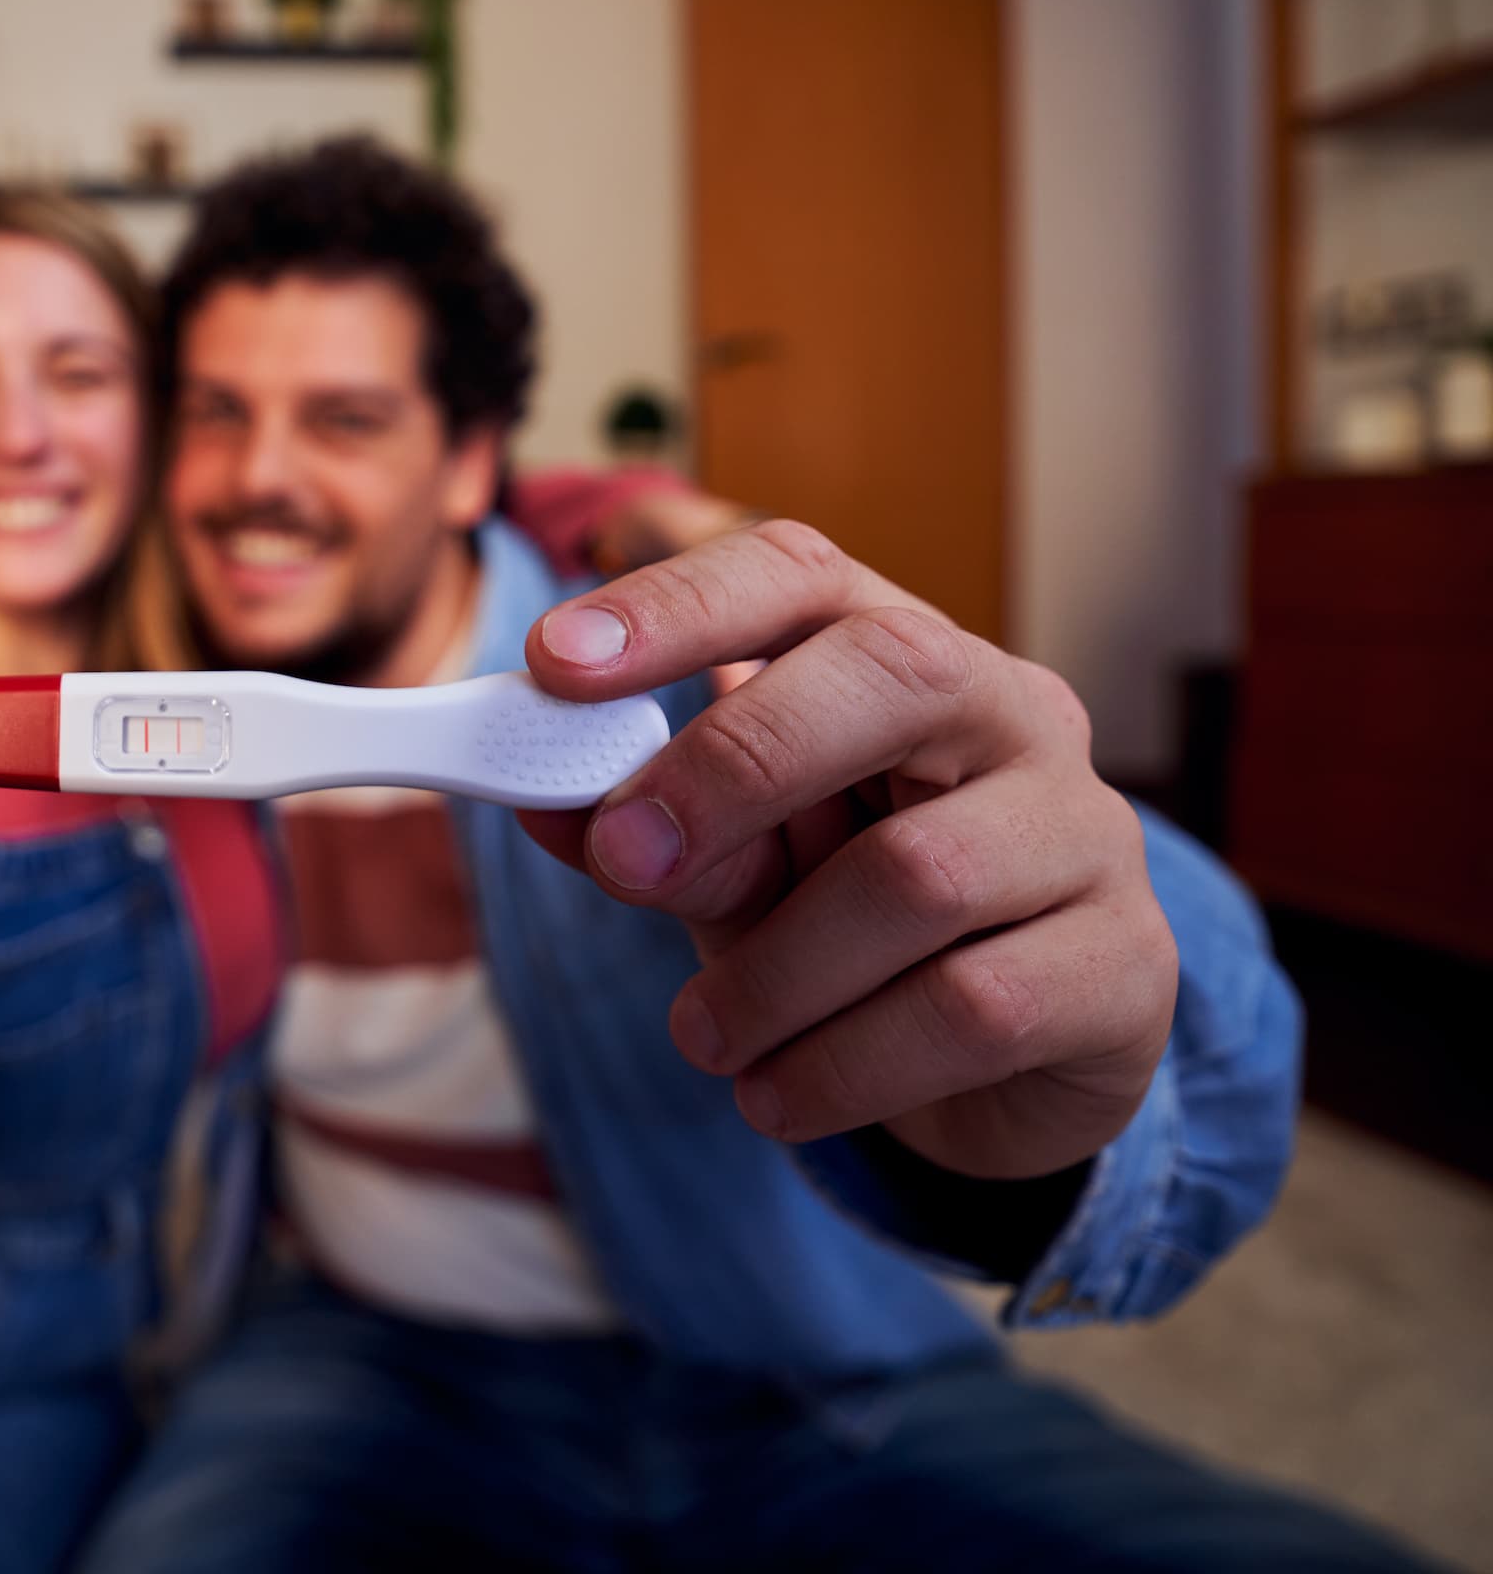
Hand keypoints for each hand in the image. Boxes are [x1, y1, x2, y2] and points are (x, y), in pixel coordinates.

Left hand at [521, 521, 1175, 1181]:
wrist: (1013, 1066)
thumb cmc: (853, 926)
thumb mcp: (739, 870)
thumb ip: (659, 833)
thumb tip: (545, 807)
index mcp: (898, 653)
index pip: (799, 575)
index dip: (678, 605)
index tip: (557, 662)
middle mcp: (1013, 712)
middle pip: (894, 676)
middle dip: (735, 767)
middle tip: (620, 862)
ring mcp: (1087, 831)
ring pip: (918, 876)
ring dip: (773, 974)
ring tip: (703, 1039)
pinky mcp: (1126, 965)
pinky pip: (973, 1009)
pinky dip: (844, 1064)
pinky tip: (780, 1097)